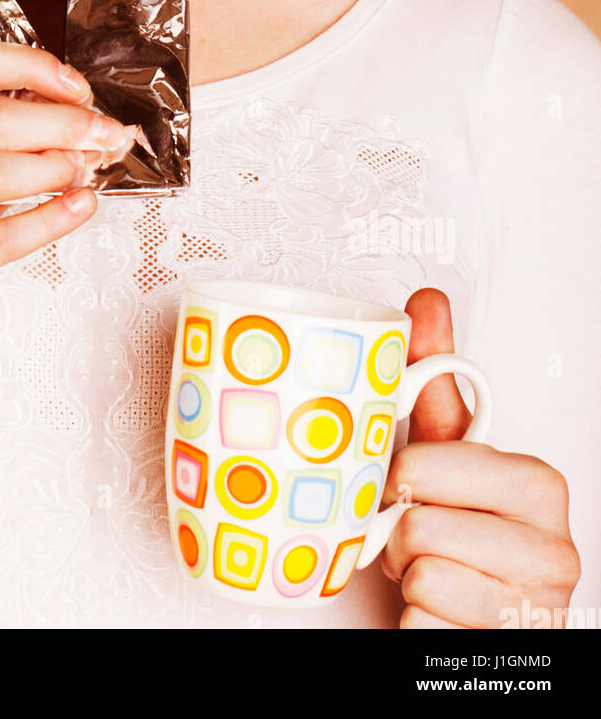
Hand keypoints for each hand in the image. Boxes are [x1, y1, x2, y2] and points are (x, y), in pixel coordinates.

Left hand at [379, 288, 580, 628]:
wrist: (471, 616)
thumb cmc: (459, 531)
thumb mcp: (446, 453)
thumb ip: (436, 380)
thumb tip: (427, 303)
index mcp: (539, 485)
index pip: (425, 466)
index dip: (399, 480)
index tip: (413, 489)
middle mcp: (554, 549)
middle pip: (417, 527)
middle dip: (400, 535)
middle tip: (419, 536)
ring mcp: (536, 608)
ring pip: (419, 577)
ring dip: (406, 581)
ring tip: (428, 574)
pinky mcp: (505, 651)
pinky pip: (420, 629)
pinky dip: (412, 625)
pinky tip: (435, 615)